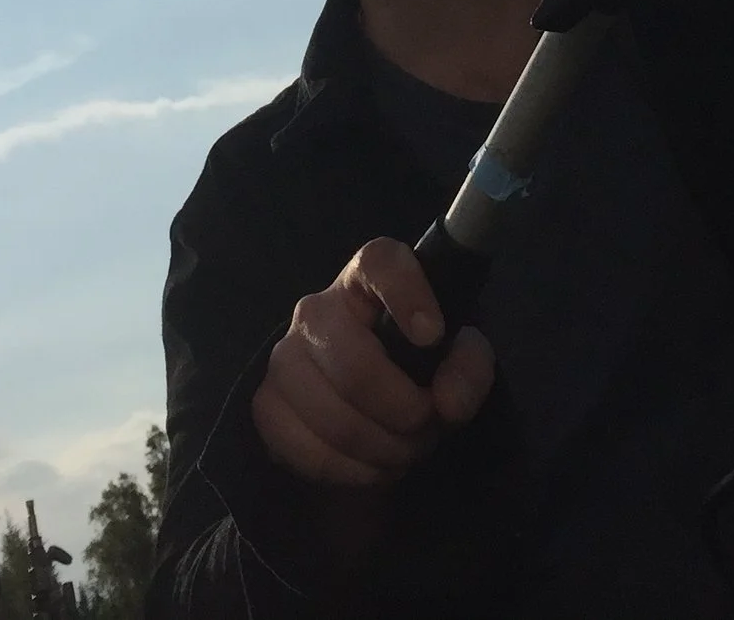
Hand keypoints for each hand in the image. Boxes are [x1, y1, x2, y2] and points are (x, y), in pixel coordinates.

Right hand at [251, 237, 494, 488]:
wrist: (366, 407)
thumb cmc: (414, 367)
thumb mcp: (457, 360)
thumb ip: (468, 369)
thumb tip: (448, 400)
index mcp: (365, 281)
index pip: (379, 263)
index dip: (406, 294)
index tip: (433, 334)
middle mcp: (316, 310)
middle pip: (354, 365)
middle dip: (404, 411)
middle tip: (427, 424)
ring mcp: (283, 358)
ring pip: (333, 417)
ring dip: (383, 449)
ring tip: (404, 448)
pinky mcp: (265, 405)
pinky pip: (309, 451)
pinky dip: (352, 471)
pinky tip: (370, 463)